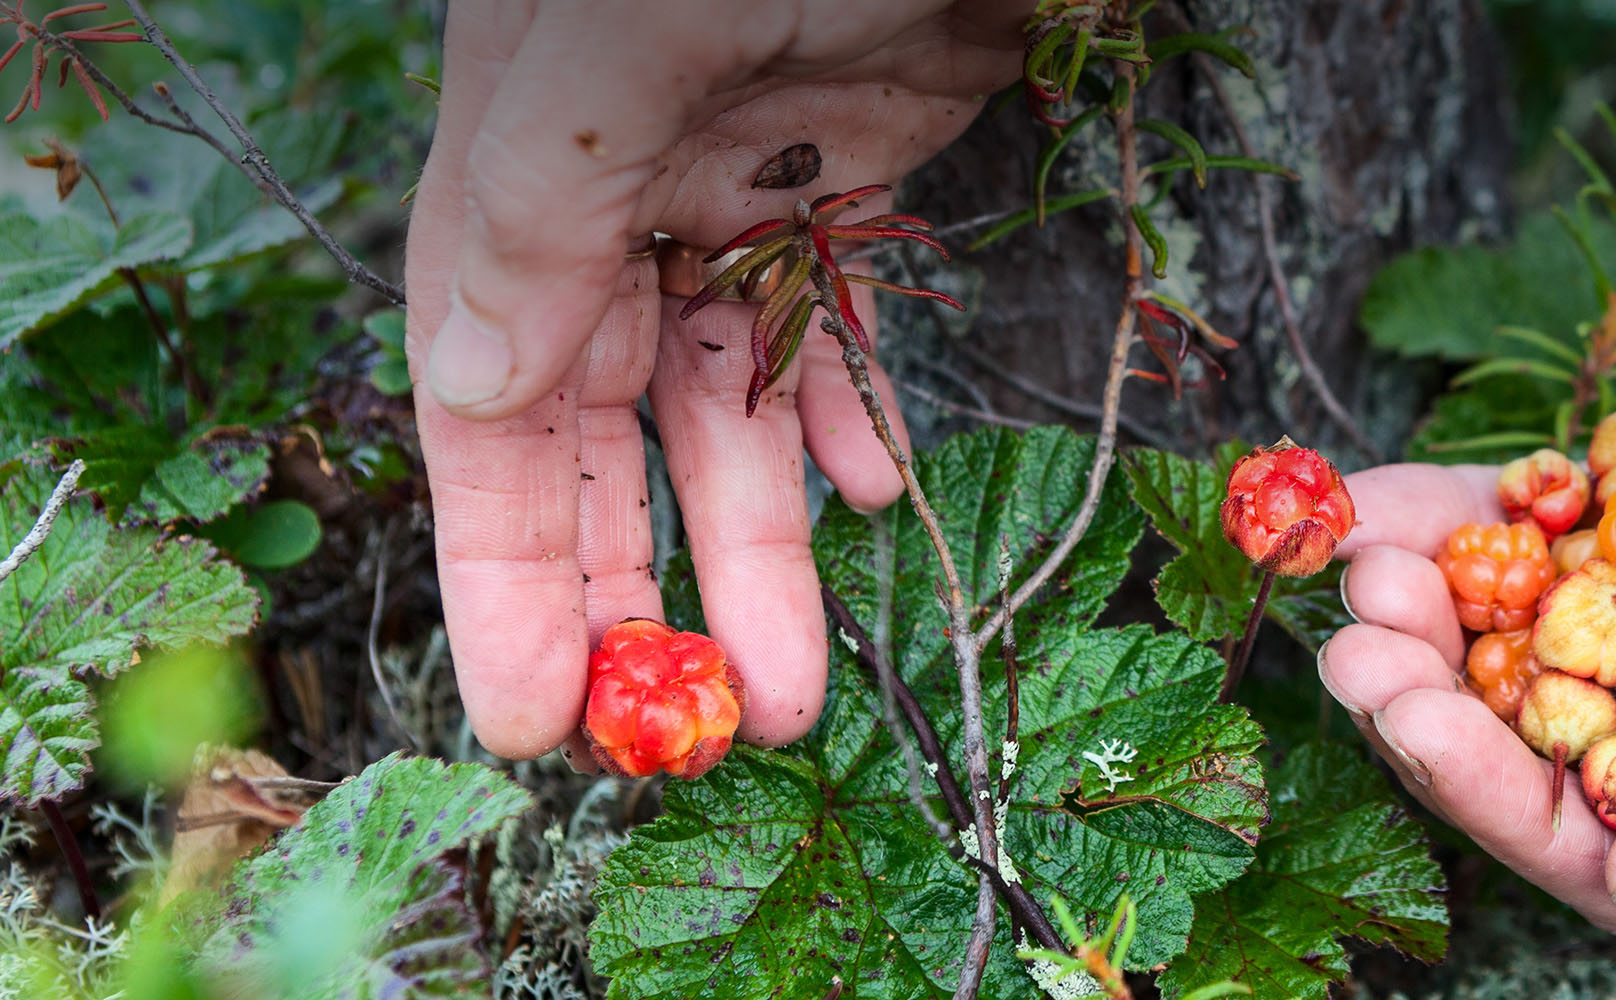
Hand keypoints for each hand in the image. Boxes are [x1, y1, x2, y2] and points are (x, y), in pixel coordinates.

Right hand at [403, 0, 1028, 759]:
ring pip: (730, 402)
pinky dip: (846, 420)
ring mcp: (735, 177)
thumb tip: (461, 376)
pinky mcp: (852, 162)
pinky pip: (828, 327)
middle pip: (600, 428)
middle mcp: (611, 187)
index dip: (505, 566)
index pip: (486, 404)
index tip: (533, 716)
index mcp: (520, 165)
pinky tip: (874, 500)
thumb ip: (535, 199)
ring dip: (764, 541)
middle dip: (641, 585)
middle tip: (692, 734)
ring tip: (801, 676)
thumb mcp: (623, 35)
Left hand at [1317, 79, 1615, 943]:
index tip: (1414, 723)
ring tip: (1355, 562)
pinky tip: (1365, 496)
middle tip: (1353, 646)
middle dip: (1441, 703)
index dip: (1508, 799)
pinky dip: (1463, 504)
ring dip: (1435, 602)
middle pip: (1556, 738)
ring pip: (1537, 621)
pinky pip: (1556, 504)